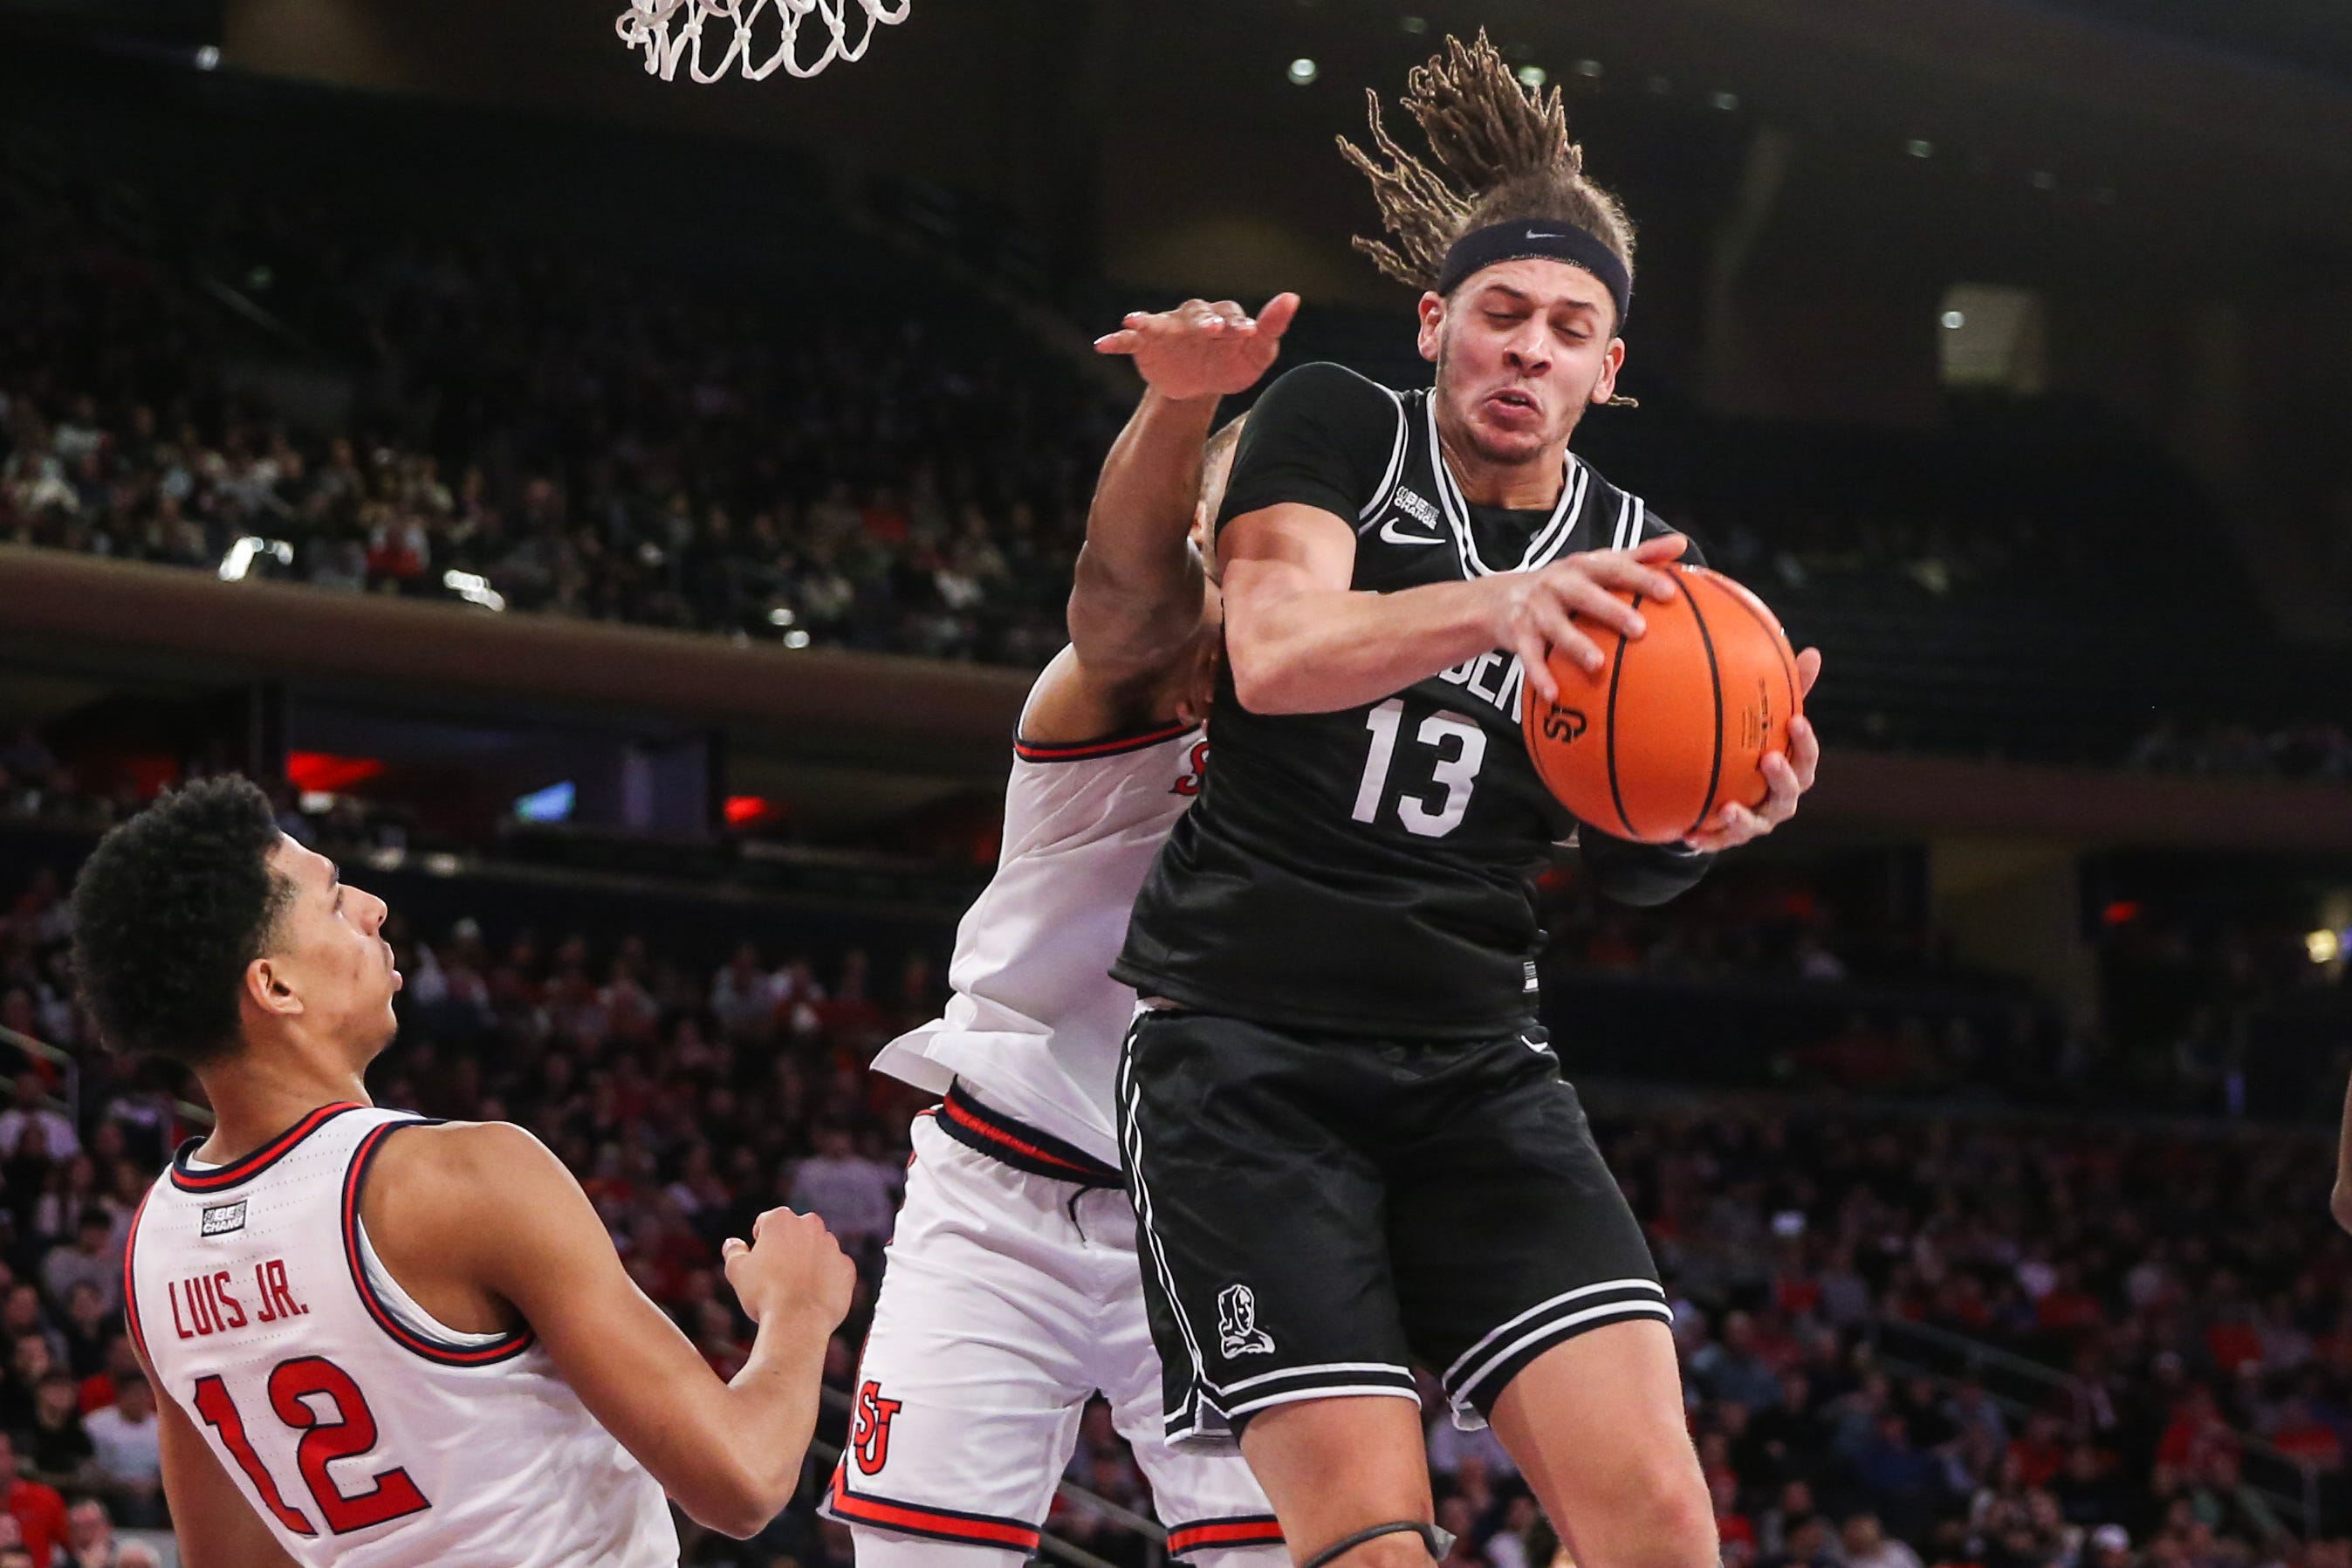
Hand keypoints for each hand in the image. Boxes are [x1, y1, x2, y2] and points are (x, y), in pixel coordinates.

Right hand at [721, 1207, 855, 1330]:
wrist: (798, 1321)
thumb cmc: (763, 1294)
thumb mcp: (737, 1271)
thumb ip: (733, 1251)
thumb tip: (732, 1243)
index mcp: (781, 1219)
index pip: (766, 1223)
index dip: (759, 1242)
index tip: (759, 1261)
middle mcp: (810, 1225)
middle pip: (794, 1233)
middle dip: (786, 1248)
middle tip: (775, 1275)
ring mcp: (832, 1245)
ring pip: (816, 1250)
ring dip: (807, 1262)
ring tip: (794, 1289)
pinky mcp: (847, 1266)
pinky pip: (833, 1269)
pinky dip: (825, 1279)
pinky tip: (812, 1296)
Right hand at [1093, 293, 1300, 401]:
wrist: (1197, 386)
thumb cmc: (1230, 365)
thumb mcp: (1255, 356)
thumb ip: (1271, 330)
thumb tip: (1292, 296)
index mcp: (1223, 318)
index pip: (1231, 315)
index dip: (1237, 323)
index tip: (1245, 333)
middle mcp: (1193, 317)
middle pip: (1195, 314)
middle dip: (1201, 322)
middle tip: (1212, 330)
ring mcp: (1167, 329)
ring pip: (1158, 321)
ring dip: (1148, 321)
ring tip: (1135, 321)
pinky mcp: (1146, 344)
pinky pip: (1129, 340)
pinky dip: (1117, 341)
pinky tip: (1102, 345)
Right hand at [1495, 534, 1689, 702]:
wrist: (1498, 598)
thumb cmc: (1564, 583)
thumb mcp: (1596, 565)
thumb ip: (1639, 556)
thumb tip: (1683, 543)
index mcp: (1582, 567)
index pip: (1615, 568)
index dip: (1641, 577)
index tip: (1670, 592)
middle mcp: (1558, 584)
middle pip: (1586, 596)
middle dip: (1611, 611)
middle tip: (1640, 629)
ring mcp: (1536, 609)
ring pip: (1558, 629)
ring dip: (1577, 646)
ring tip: (1598, 665)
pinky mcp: (1518, 634)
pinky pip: (1530, 657)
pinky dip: (1540, 675)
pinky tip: (1554, 695)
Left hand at [1684, 648, 1823, 851]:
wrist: (1726, 794)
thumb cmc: (1753, 749)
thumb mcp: (1767, 721)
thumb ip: (1788, 690)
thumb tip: (1813, 652)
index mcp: (1794, 771)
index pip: (1808, 757)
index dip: (1805, 742)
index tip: (1796, 720)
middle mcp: (1781, 799)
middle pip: (1790, 793)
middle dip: (1782, 778)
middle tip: (1769, 758)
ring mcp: (1758, 822)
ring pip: (1757, 824)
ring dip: (1744, 818)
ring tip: (1729, 808)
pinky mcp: (1730, 837)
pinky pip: (1719, 841)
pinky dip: (1707, 838)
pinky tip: (1689, 834)